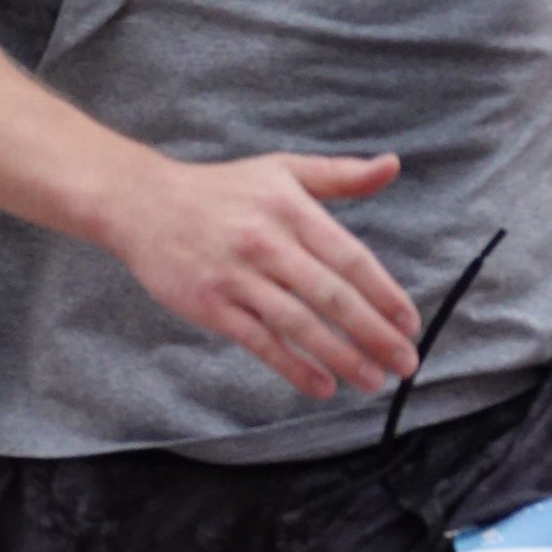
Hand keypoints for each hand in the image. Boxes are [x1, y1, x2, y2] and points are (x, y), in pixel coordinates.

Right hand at [104, 149, 418, 401]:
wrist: (142, 203)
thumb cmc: (219, 189)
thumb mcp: (280, 170)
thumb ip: (339, 174)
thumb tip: (391, 165)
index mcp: (290, 209)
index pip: (349, 257)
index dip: (384, 294)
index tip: (410, 323)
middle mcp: (266, 241)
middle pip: (331, 295)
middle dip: (374, 334)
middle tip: (405, 364)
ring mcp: (237, 276)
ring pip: (300, 323)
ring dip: (342, 356)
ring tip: (373, 380)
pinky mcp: (211, 305)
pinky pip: (260, 341)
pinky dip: (294, 366)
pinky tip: (322, 385)